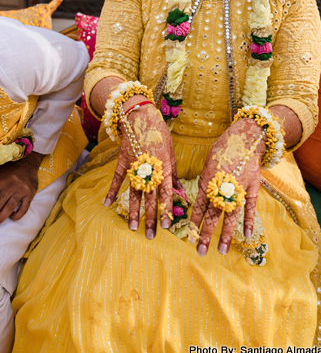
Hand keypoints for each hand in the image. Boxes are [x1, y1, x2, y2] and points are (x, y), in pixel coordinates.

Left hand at [0, 151, 43, 222]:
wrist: (27, 164)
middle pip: (0, 203)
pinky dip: (17, 215)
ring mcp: (21, 190)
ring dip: (2, 216)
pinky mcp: (30, 194)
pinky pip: (24, 208)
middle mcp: (11, 186)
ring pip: (10, 207)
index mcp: (1, 181)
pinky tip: (12, 216)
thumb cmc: (9, 171)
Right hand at [103, 95, 176, 237]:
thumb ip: (173, 174)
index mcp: (163, 167)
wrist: (141, 116)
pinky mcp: (122, 162)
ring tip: (133, 227)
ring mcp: (134, 167)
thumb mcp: (171, 153)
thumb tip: (181, 192)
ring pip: (134, 194)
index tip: (166, 227)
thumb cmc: (160, 134)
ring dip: (133, 212)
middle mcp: (149, 169)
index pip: (166, 194)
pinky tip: (106, 204)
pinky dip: (110, 191)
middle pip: (150, 199)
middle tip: (150, 236)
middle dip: (150, 218)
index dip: (166, 210)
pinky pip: (116, 179)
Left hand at [189, 118, 265, 256]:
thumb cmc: (224, 147)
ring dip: (225, 234)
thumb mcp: (208, 162)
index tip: (188, 236)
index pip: (199, 206)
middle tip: (199, 251)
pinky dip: (249, 221)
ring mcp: (238, 188)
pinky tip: (248, 235)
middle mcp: (222, 186)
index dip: (194, 222)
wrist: (246, 137)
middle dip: (205, 234)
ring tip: (222, 250)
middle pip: (212, 215)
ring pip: (230, 216)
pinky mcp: (252, 187)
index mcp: (208, 180)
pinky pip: (251, 207)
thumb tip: (201, 198)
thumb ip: (206, 181)